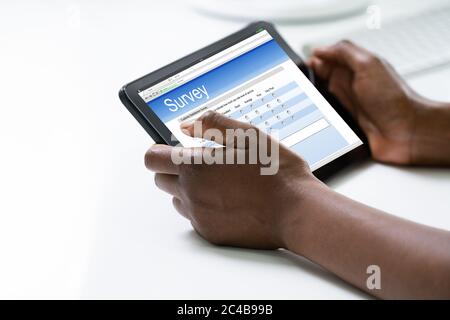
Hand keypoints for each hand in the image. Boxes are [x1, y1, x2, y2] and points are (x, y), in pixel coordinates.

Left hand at [144, 111, 319, 248]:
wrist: (295, 210)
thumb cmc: (275, 171)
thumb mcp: (247, 134)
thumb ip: (212, 124)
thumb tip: (187, 125)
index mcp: (196, 165)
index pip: (152, 158)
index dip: (159, 151)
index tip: (170, 149)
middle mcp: (191, 192)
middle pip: (160, 179)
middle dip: (174, 169)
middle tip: (203, 164)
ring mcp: (199, 215)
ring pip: (177, 199)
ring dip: (188, 189)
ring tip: (219, 183)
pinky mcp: (209, 233)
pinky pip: (194, 218)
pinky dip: (204, 208)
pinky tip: (229, 201)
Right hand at [309, 40, 421, 164]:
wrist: (407, 132)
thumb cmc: (394, 99)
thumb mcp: (368, 65)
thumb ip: (344, 52)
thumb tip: (319, 49)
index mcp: (353, 68)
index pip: (324, 60)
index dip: (311, 63)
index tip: (301, 70)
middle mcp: (348, 86)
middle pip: (317, 81)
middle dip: (308, 85)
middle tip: (302, 91)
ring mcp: (345, 106)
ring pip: (317, 102)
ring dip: (312, 105)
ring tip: (309, 108)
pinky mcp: (343, 125)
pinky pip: (323, 121)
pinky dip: (317, 121)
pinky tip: (315, 123)